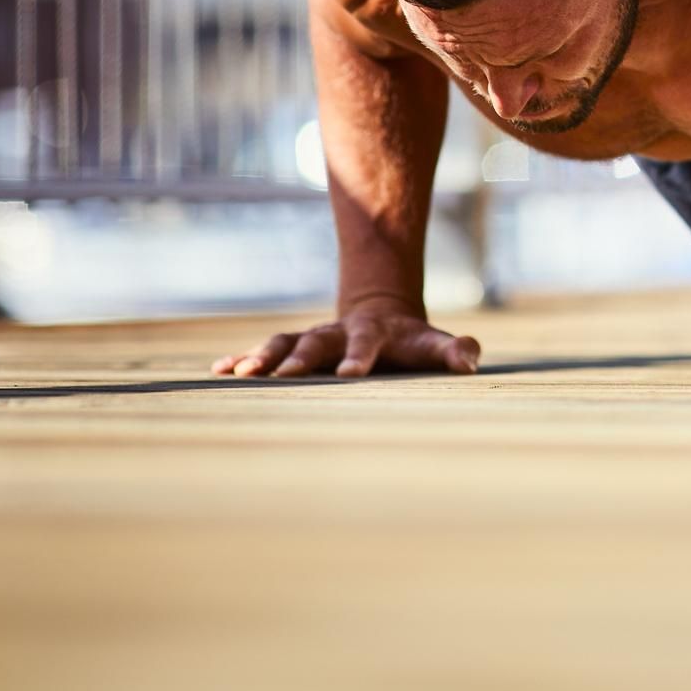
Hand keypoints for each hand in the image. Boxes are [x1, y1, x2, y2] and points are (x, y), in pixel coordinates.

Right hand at [210, 300, 480, 378]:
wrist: (381, 313)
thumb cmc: (411, 342)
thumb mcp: (435, 345)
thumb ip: (454, 352)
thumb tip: (471, 361)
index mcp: (373, 332)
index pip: (366, 343)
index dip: (359, 356)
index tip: (351, 374)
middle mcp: (337, 332)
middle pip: (316, 341)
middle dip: (300, 358)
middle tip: (284, 376)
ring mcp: (312, 338)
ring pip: (283, 343)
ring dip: (262, 356)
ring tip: (240, 373)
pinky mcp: (293, 348)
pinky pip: (264, 350)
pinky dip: (241, 358)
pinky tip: (218, 371)